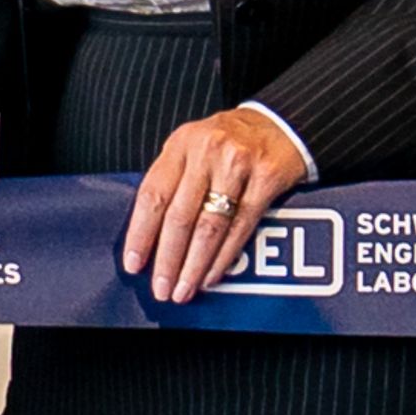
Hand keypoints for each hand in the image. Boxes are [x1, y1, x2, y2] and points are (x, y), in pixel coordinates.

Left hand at [126, 107, 311, 303]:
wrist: (282, 124)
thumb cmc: (227, 143)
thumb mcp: (191, 148)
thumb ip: (172, 181)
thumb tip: (147, 237)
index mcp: (179, 145)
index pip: (152, 195)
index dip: (140, 234)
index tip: (133, 265)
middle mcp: (206, 153)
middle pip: (180, 215)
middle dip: (168, 259)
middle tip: (161, 289)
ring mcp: (238, 165)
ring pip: (210, 226)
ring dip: (194, 265)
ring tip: (183, 290)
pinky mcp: (268, 178)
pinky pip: (242, 226)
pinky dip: (225, 256)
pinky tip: (212, 276)